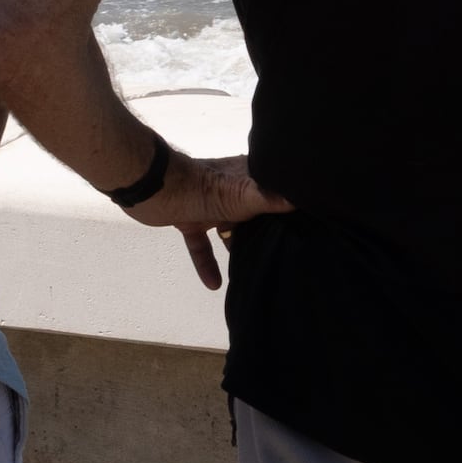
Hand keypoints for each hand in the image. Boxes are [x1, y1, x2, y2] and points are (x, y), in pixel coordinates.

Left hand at [124, 152, 289, 288]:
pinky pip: (202, 245)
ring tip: (254, 269)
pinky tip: (214, 284)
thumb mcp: (244, 194)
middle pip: (255, 214)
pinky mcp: (190, 221)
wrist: (153, 190)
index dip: (290, 205)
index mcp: (247, 178)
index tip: (308, 225)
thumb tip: (303, 199)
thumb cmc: (202, 189)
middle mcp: (232, 190)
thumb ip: (271, 199)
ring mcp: (210, 206)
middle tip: (285, 253)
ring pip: (230, 231)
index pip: (275, 190)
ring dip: (237, 249)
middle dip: (267, 232)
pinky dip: (207, 263)